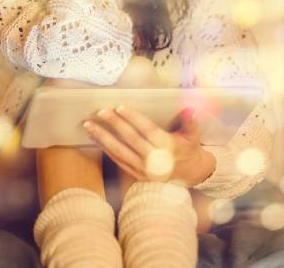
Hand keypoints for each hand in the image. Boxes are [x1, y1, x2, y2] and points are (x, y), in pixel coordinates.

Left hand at [83, 106, 215, 186]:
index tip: (120, 107)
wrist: (188, 175)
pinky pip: (118, 160)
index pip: (148, 130)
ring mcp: (143, 169)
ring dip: (103, 138)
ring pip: (120, 151)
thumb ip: (190, 122)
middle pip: (131, 139)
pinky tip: (96, 139)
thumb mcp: (193, 136)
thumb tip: (189, 108)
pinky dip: (106, 149)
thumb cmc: (189, 150)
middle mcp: (154, 159)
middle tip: (101, 112)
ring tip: (90, 125)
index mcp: (168, 147)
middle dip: (114, 124)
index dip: (133, 118)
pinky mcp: (136, 174)